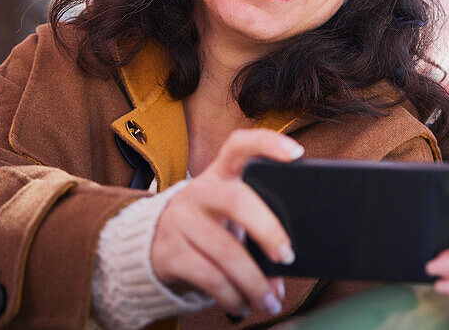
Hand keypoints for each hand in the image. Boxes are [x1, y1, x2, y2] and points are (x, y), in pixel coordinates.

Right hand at [150, 129, 302, 318]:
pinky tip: (243, 304)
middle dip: (269, 230)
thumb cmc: (210, 224)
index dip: (268, 144)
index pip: (241, 145)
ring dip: (254, 283)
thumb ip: (257, 222)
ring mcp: (181, 220)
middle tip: (288, 257)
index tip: (296, 154)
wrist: (152, 243)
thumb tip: (287, 262)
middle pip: (238, 201)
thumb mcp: (229, 212)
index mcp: (221, 173)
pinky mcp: (169, 253)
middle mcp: (200, 191)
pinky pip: (209, 277)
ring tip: (270, 300)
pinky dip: (232, 296)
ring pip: (226, 252)